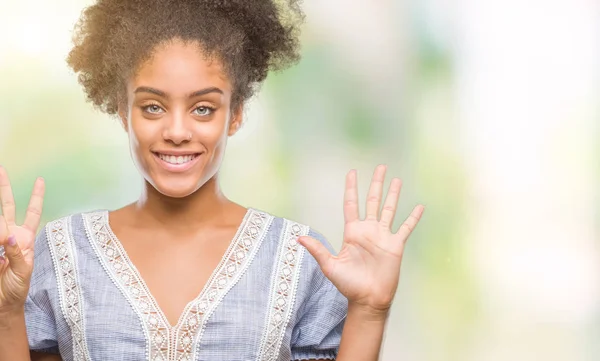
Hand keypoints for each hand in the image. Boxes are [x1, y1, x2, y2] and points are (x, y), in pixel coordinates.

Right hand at [0, 166, 44, 312]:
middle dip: (4, 189)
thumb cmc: (17, 287)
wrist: (3, 302)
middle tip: (2, 170)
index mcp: (26, 238)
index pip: (33, 213)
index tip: (40, 180)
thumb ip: (15, 253)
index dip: (36, 197)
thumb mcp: (22, 270)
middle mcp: (11, 235)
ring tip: (3, 255)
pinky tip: (0, 254)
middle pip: (8, 207)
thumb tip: (8, 235)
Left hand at [298, 165, 423, 313]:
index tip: (352, 172)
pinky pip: (406, 228)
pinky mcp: (395, 245)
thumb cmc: (348, 284)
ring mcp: (383, 236)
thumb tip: (299, 238)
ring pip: (390, 209)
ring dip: (394, 194)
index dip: (352, 188)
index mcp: (352, 232)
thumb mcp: (330, 266)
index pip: (352, 204)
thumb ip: (318, 249)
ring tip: (397, 179)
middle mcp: (368, 230)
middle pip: (373, 201)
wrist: (367, 299)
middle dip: (376, 183)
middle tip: (380, 167)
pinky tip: (419, 206)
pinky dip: (413, 217)